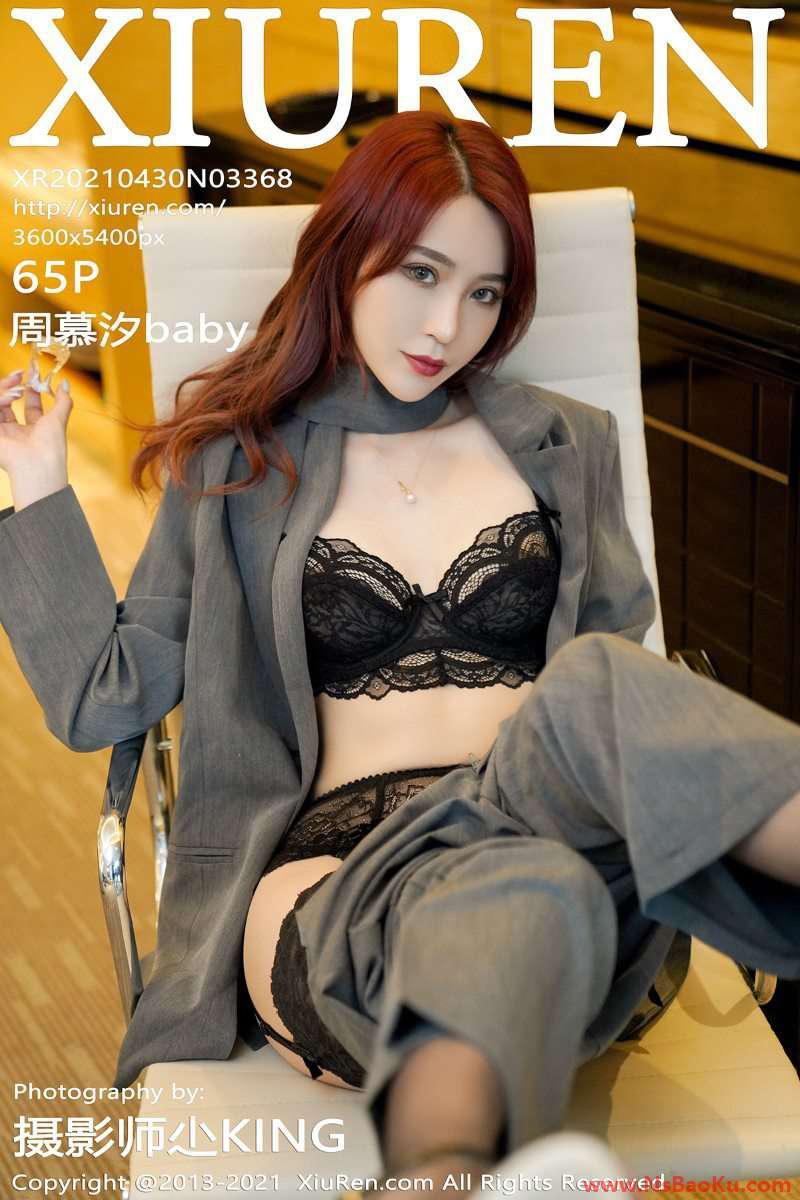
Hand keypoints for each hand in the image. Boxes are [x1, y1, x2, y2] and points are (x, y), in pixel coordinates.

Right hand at [0, 366, 71, 508]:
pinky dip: (0, 399)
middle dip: (14, 386)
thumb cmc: (50, 447)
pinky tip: (11, 396)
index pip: (31, 407)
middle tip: (20, 374)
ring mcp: (4, 433)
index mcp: (35, 432)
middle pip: (11, 403)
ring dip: (6, 391)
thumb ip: (63, 401)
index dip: (32, 390)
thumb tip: (65, 383)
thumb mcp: (58, 420)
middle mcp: (17, 433)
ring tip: (17, 387)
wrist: (37, 464)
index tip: (33, 373)